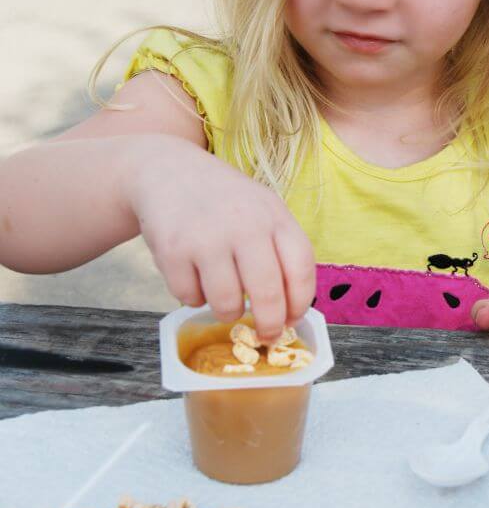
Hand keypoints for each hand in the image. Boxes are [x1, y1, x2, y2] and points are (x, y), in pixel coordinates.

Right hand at [123, 134, 315, 341]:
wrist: (168, 172)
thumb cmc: (224, 201)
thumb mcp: (262, 210)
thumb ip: (280, 251)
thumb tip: (289, 311)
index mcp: (274, 216)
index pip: (301, 270)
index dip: (300, 304)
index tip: (292, 320)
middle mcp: (244, 226)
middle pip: (268, 296)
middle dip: (269, 326)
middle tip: (265, 335)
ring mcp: (207, 238)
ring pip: (227, 305)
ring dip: (226, 310)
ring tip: (222, 292)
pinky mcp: (173, 250)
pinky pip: (190, 299)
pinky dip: (193, 296)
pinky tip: (193, 274)